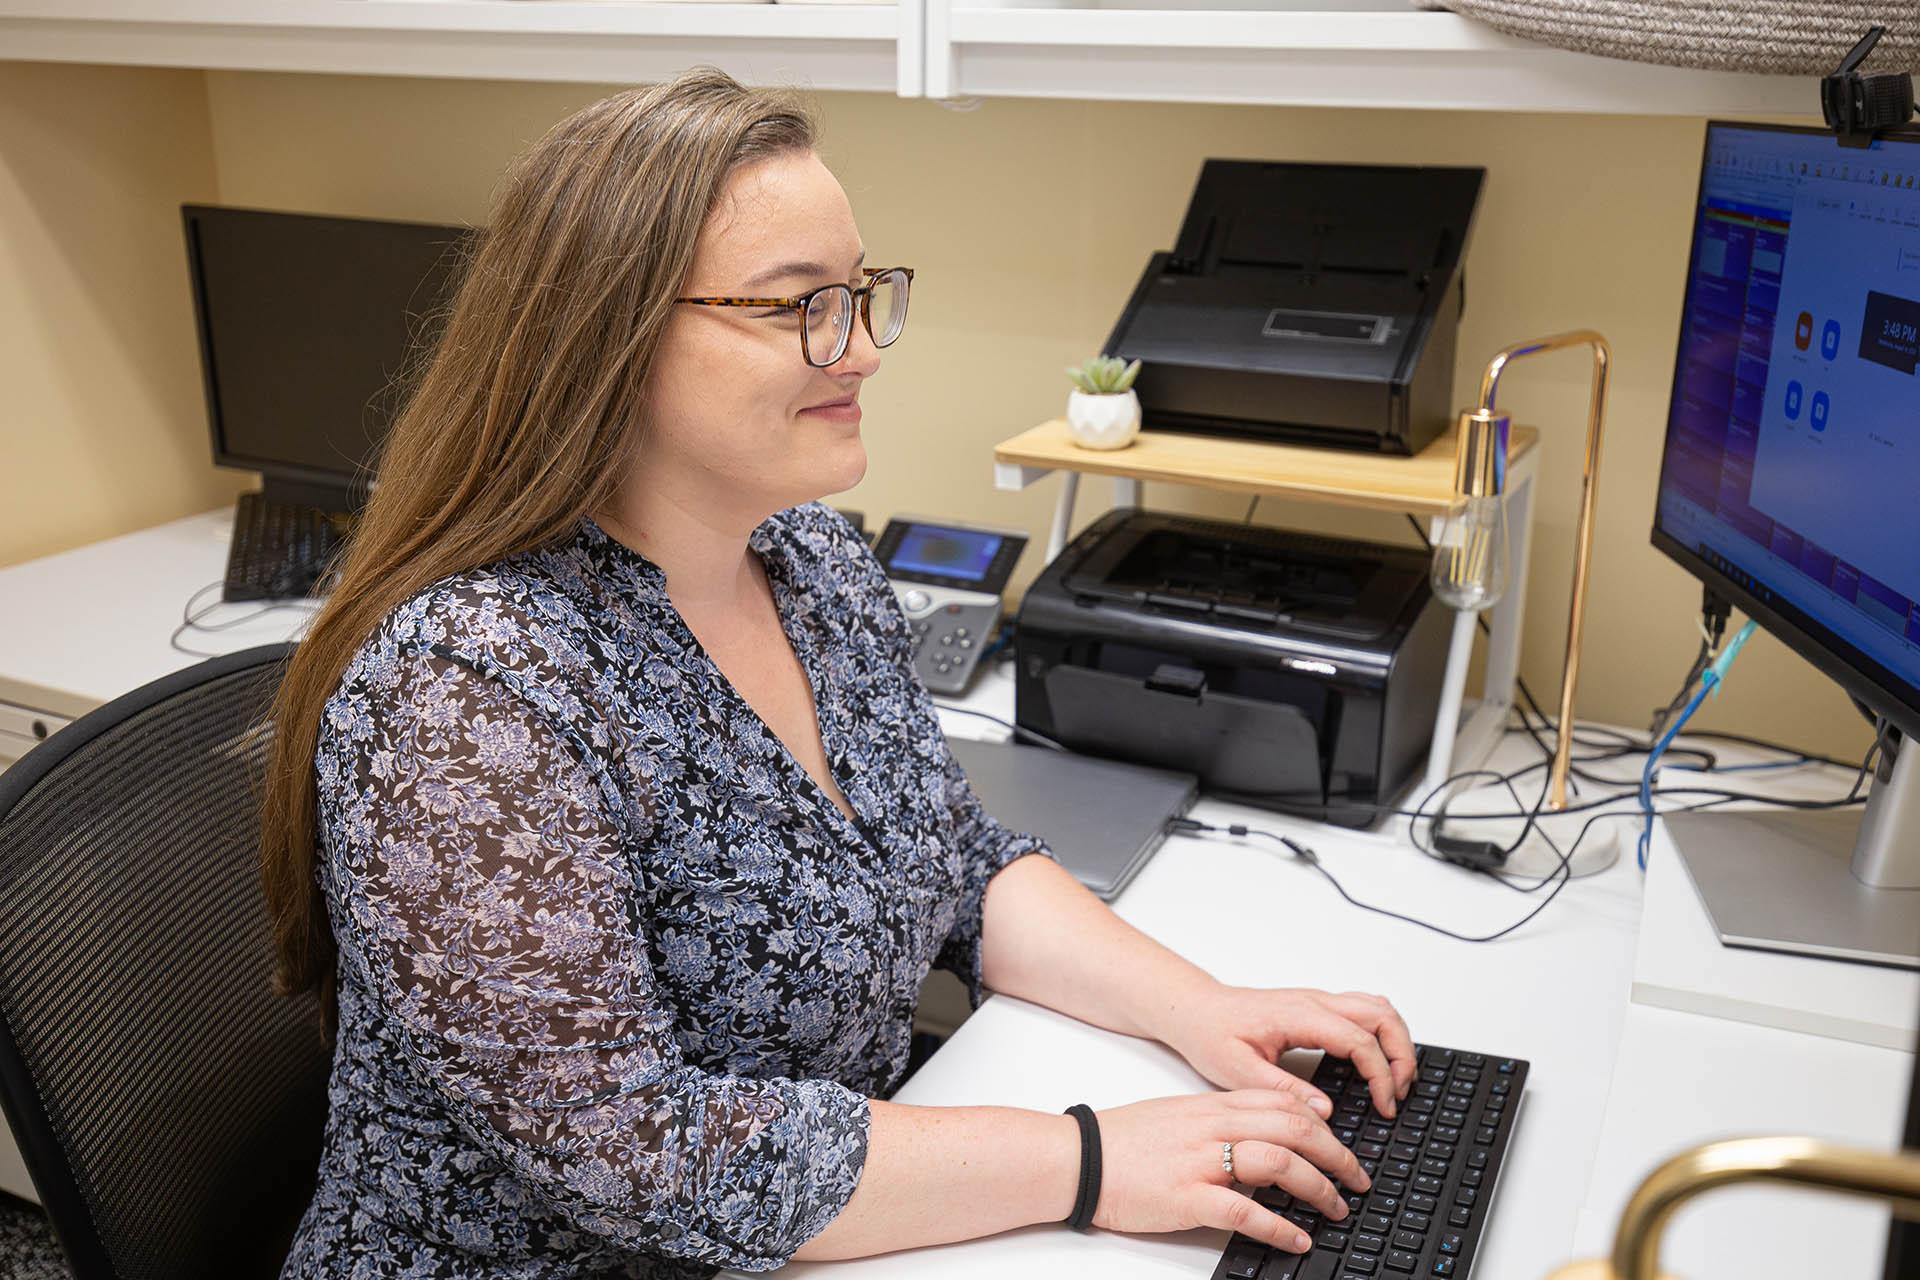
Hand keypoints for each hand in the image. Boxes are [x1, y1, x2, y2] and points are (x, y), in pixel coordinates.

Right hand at [1091, 1089, 1370, 1252]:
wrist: (1078, 1158)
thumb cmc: (1123, 1141)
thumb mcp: (1178, 1116)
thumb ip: (1221, 1120)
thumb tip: (1263, 1135)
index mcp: (1212, 1105)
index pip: (1284, 1103)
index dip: (1324, 1124)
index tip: (1343, 1145)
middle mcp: (1213, 1127)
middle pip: (1295, 1129)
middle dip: (1337, 1155)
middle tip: (1358, 1179)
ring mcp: (1201, 1161)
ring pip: (1280, 1163)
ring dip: (1319, 1188)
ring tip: (1336, 1208)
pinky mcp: (1187, 1197)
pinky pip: (1246, 1211)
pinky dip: (1281, 1227)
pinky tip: (1298, 1239)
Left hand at [1161, 985, 1416, 1118]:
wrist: (1195, 1010)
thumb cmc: (1211, 1034)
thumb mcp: (1238, 1071)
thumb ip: (1283, 1089)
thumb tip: (1324, 1111)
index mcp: (1298, 1015)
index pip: (1360, 1040)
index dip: (1381, 1075)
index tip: (1385, 1106)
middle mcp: (1314, 1001)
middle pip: (1382, 1015)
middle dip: (1402, 1054)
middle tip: (1400, 1093)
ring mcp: (1318, 1000)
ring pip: (1378, 1007)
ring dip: (1396, 1041)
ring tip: (1395, 1081)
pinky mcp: (1317, 1006)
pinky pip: (1365, 1009)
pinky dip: (1382, 1032)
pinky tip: (1377, 1062)